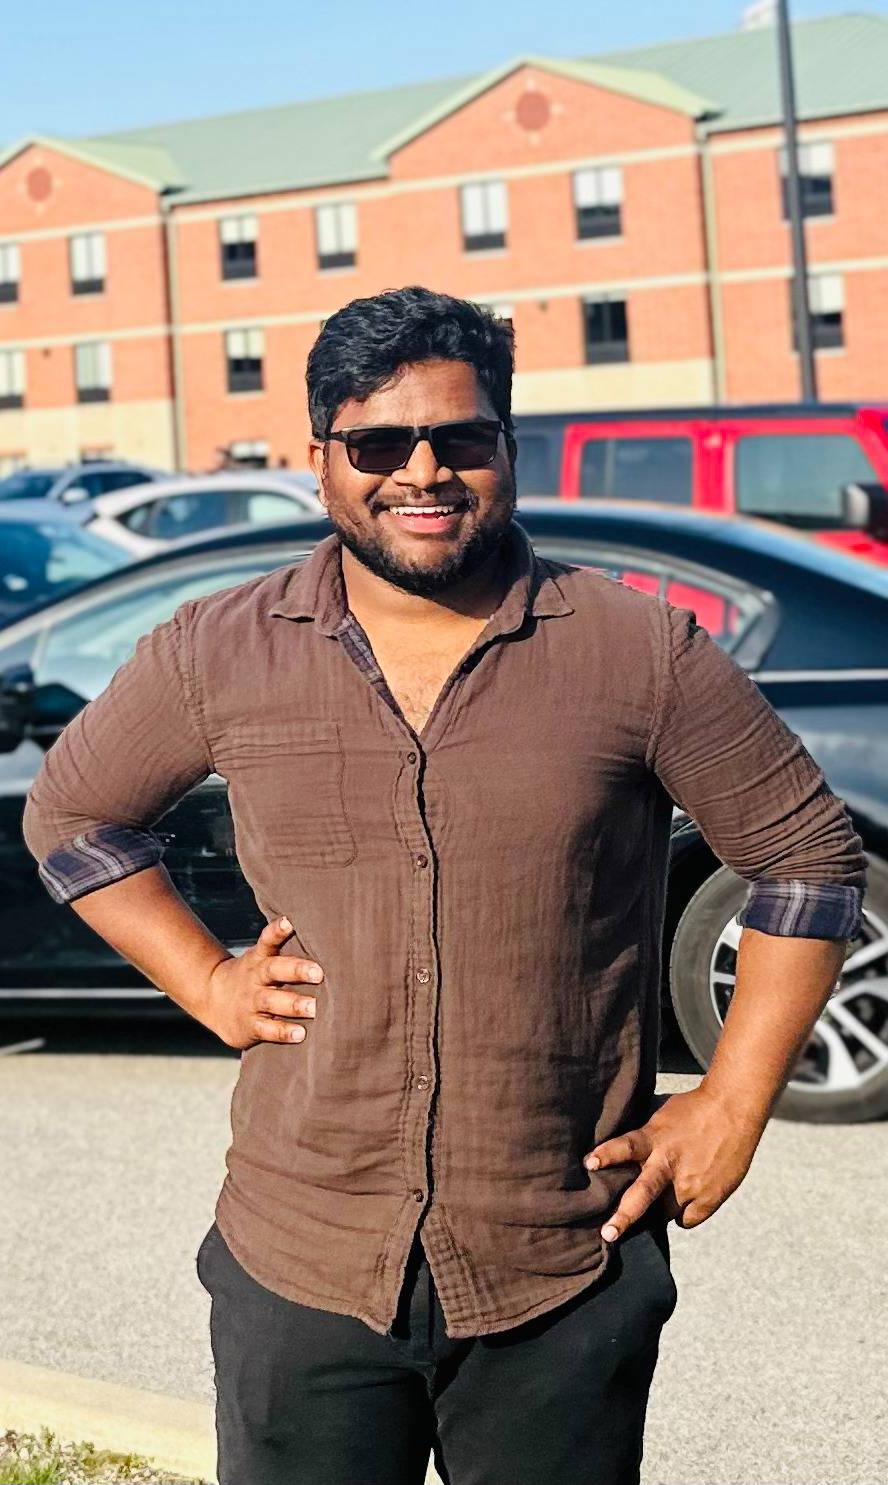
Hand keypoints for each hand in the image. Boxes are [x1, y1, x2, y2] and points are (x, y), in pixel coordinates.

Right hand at [201, 916, 323, 1049]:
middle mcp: (255, 978)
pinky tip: (300, 1033)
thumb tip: (331, 939)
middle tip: (319, 973)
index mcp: (260, 958)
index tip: (290, 922)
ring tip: (314, 1008)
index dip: (278, 931)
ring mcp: (251, 1002)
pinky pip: (266, 1029)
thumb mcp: (263, 959)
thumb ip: (288, 952)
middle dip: (296, 970)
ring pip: (271, 1001)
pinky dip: (283, 1031)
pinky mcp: (250, 1025)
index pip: (267, 940)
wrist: (213, 998)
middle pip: (274, 970)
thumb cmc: (255, 976)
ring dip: (293, 1004)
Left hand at [583, 1086, 765, 1241]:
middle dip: (623, 1217)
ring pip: (664, 1213)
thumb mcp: (660, 1118)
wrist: (733, 1109)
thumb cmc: (693, 1109)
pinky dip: (682, 1214)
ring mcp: (690, 1183)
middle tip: (608, 1234)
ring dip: (658, 1211)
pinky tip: (684, 1201)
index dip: (607, 1154)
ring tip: (658, 1205)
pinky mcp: (709, 1197)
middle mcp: (669, 1163)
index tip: (590, 1163)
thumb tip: (621, 1156)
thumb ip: (644, 1138)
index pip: (625, 1146)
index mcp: (654, 1138)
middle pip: (643, 1194)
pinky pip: (687, 1219)